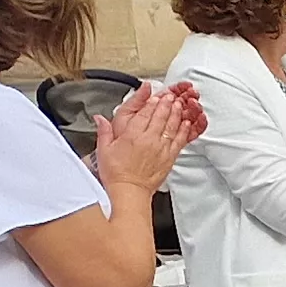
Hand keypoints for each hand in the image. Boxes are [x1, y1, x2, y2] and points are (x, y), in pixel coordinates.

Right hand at [90, 80, 204, 193]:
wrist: (129, 190)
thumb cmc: (116, 173)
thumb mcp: (103, 149)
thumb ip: (103, 131)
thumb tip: (99, 119)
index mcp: (132, 135)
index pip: (144, 113)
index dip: (151, 102)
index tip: (155, 95)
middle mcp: (148, 140)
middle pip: (160, 116)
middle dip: (166, 104)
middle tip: (170, 95)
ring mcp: (161, 148)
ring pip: (171, 126)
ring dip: (176, 113)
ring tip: (179, 104)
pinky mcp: (169, 158)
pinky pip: (179, 140)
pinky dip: (184, 130)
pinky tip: (186, 123)